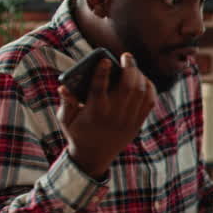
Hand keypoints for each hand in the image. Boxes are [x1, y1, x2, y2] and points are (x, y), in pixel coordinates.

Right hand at [58, 52, 156, 177]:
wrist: (94, 157)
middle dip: (129, 67)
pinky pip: (149, 102)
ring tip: (133, 66)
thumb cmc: (77, 133)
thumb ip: (66, 102)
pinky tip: (143, 79)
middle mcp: (114, 116)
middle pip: (127, 87)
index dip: (102, 73)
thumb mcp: (66, 119)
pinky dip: (149, 88)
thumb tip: (63, 87)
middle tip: (126, 56)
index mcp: (94, 112)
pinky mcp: (137, 123)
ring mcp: (128, 120)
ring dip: (139, 75)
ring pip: (140, 92)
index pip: (99, 89)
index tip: (105, 60)